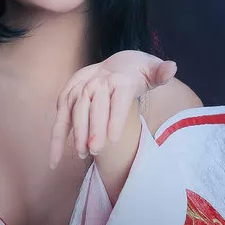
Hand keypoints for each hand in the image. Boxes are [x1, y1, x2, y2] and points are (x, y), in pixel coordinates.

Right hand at [49, 51, 176, 168]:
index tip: (114, 139)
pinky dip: (57, 140)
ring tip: (82, 154)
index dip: (114, 118)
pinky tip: (55, 161)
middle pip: (92, 105)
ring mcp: (79, 89)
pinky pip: (60, 120)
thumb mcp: (153, 70)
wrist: (119, 63)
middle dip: (93, 128)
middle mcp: (96, 81)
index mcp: (119, 77)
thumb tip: (170, 68)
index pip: (116, 98)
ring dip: (76, 133)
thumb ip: (161, 72)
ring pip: (74, 111)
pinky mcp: (68, 98)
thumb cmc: (139, 72)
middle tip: (96, 150)